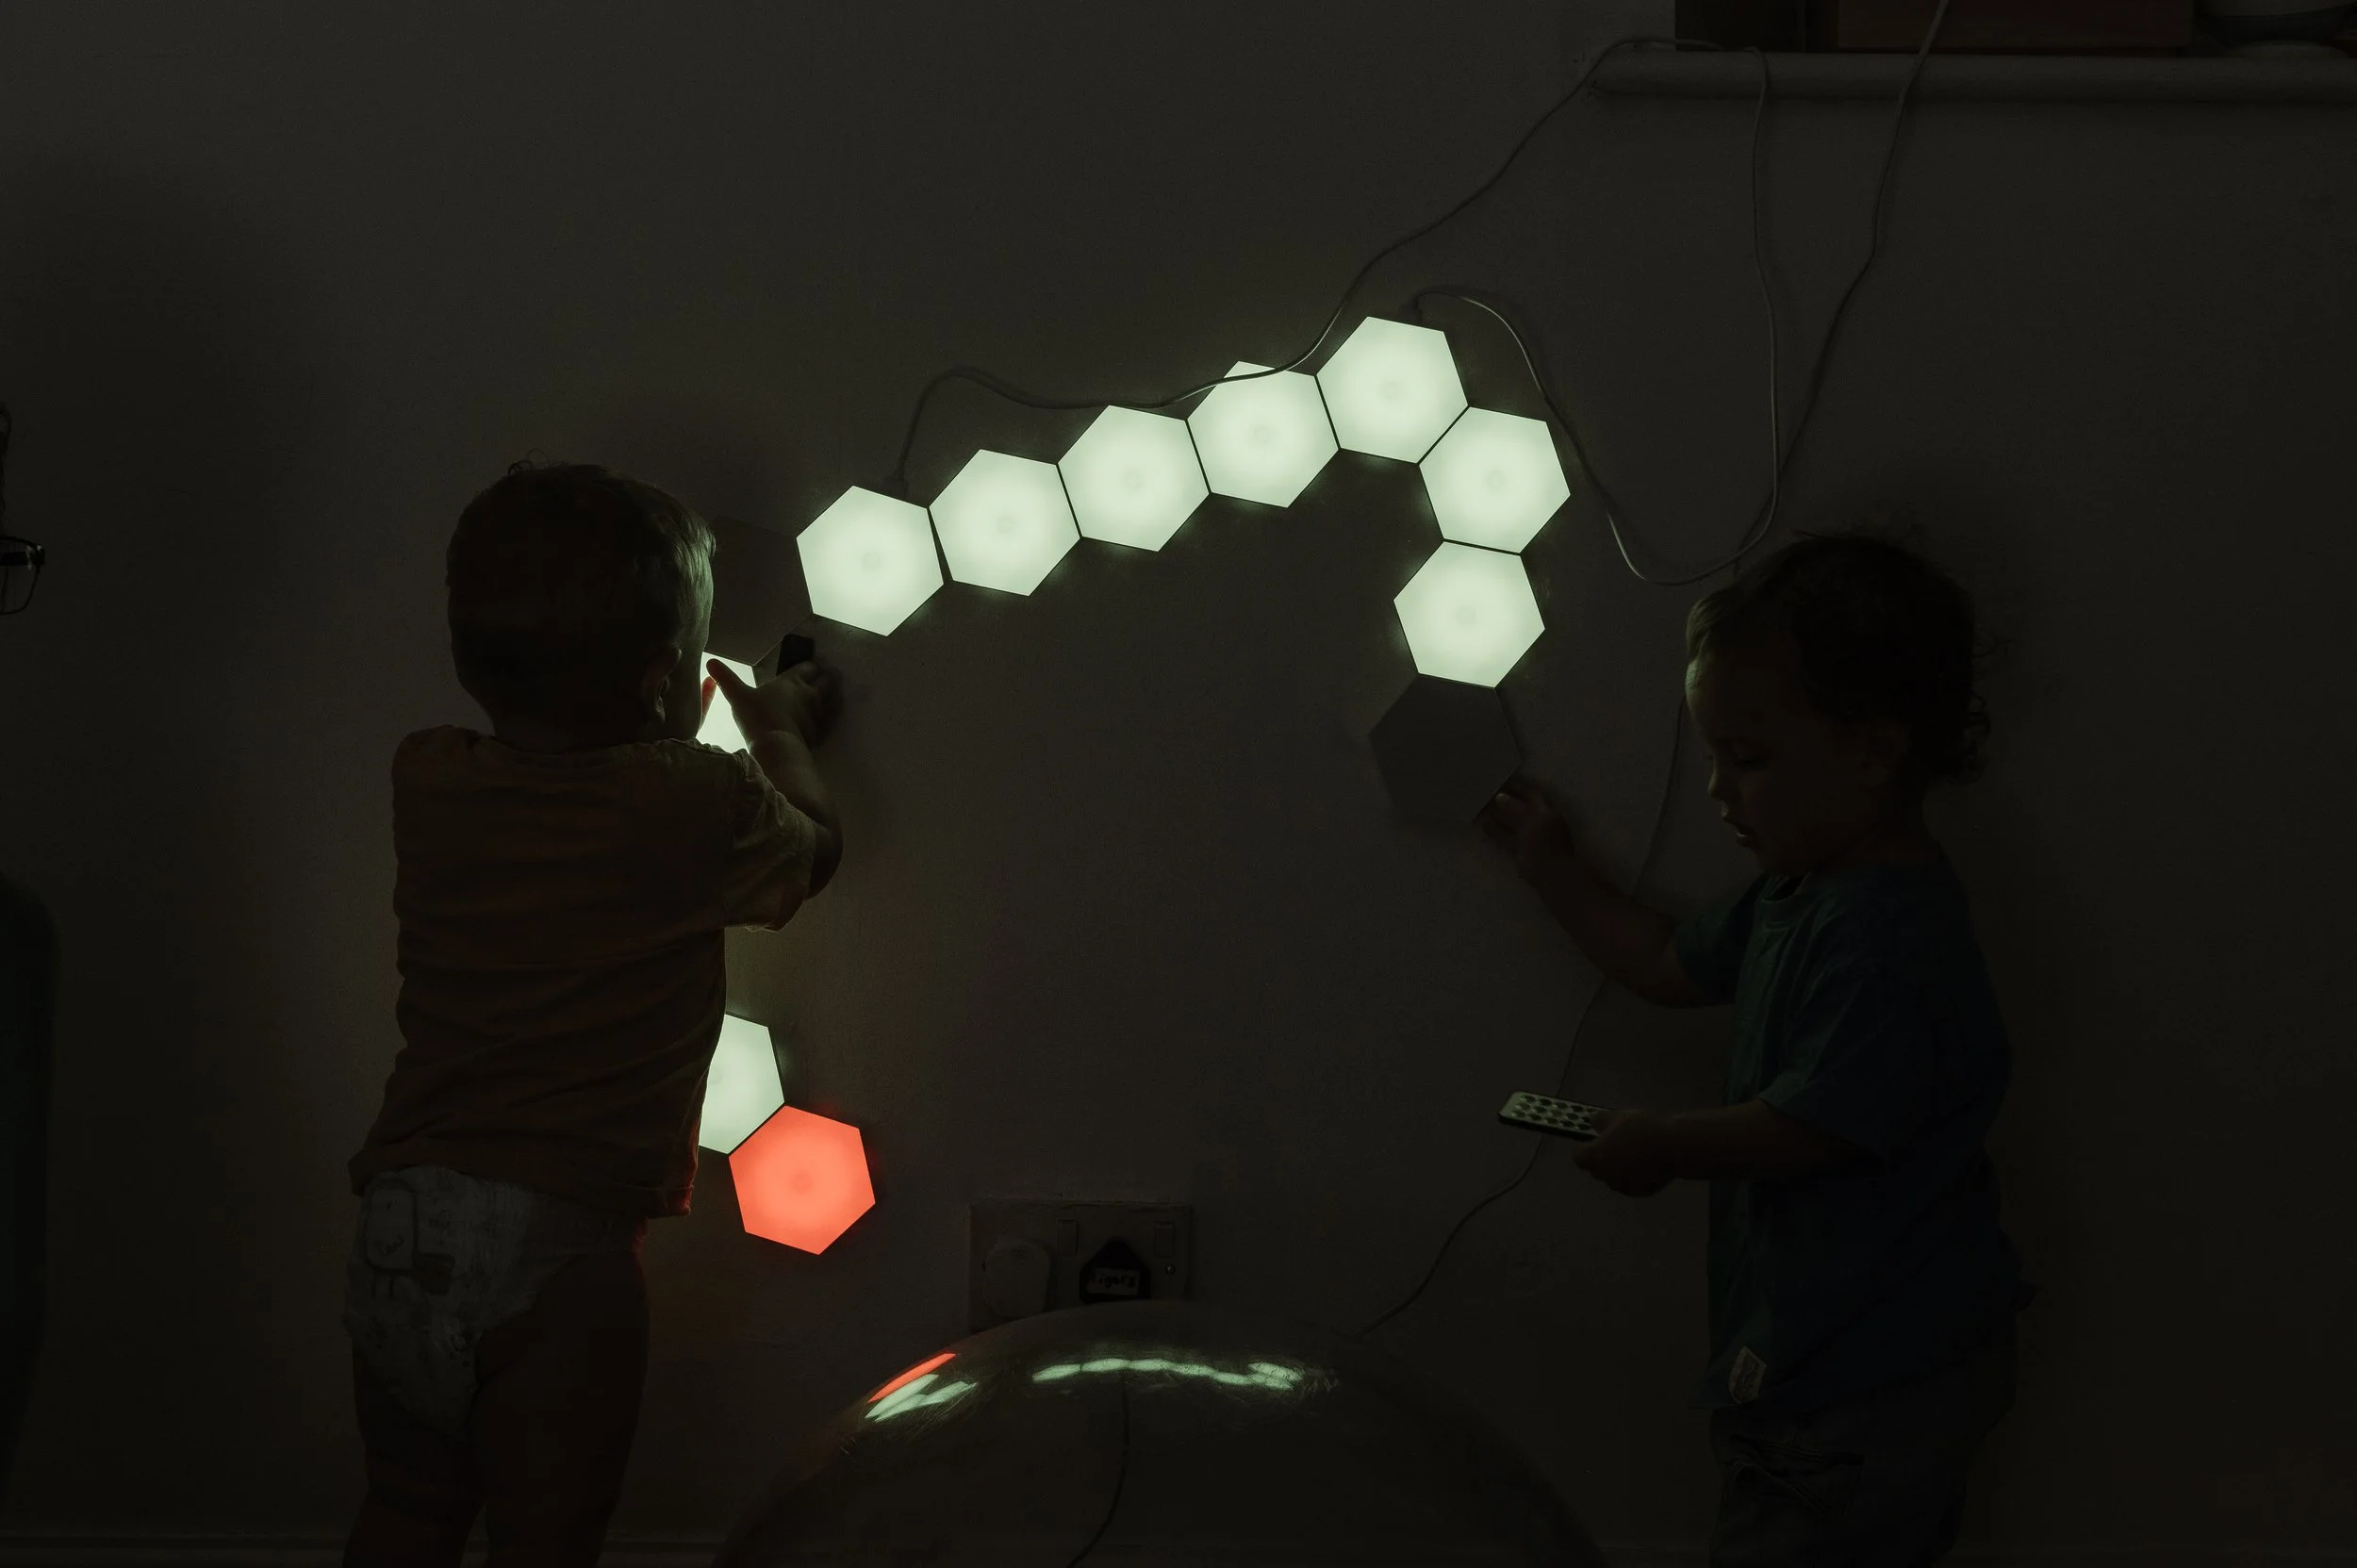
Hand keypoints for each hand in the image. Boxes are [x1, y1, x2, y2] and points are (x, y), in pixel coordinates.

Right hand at [707, 656, 842, 747]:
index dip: (809, 666)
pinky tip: (821, 723)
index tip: (809, 667)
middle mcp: (810, 695)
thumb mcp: (738, 696)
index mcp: (792, 682)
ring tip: (827, 698)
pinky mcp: (820, 734)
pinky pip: (828, 723)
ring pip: (832, 701)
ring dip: (831, 698)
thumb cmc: (757, 717)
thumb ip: (726, 679)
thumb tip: (711, 663)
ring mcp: (818, 715)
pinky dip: (826, 720)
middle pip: (827, 681)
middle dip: (826, 678)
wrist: (776, 747)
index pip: (807, 667)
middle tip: (824, 679)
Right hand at [1479, 776, 1575, 883]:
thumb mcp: (1530, 821)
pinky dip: (1497, 832)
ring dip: (1499, 816)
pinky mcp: (1522, 851)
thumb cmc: (1544, 844)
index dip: (1517, 785)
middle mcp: (1540, 820)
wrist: (1553, 875)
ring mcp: (1531, 837)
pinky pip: (1507, 838)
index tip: (1501, 778)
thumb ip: (1515, 808)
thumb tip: (1500, 796)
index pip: (1530, 792)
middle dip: (1505, 800)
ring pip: (1513, 822)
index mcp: (1546, 810)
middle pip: (1521, 806)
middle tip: (1488, 792)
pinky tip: (1485, 826)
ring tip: (1482, 808)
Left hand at [1570, 1110, 1676, 1197]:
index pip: (1578, 1157)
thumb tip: (1592, 1122)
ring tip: (1634, 1153)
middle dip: (1601, 1159)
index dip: (1583, 1149)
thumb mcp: (1618, 1116)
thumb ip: (1600, 1120)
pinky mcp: (1639, 1192)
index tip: (1591, 1141)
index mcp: (1596, 1156)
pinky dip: (1634, 1177)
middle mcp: (1605, 1174)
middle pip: (1595, 1169)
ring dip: (1617, 1169)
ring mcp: (1622, 1186)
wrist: (1671, 1148)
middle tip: (1614, 1145)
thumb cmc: (1641, 1129)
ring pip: (1613, 1178)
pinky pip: (1630, 1184)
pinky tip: (1646, 1165)